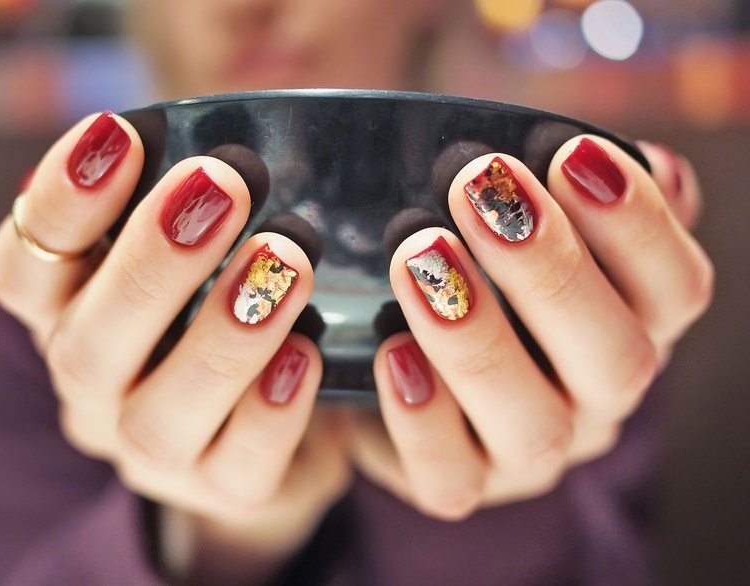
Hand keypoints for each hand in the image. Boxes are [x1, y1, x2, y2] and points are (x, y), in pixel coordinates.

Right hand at [0, 113, 350, 581]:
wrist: (270, 421)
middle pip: (88, 345)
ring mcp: (155, 454)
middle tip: (221, 186)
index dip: (61, 205)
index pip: (24, 272)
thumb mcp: (195, 258)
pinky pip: (241, 468)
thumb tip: (226, 147)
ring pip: (159, 417)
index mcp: (72, 322)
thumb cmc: (222, 312)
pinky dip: (272, 409)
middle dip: (152, 262)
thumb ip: (190, 215)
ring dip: (222, 334)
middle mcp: (97, 393)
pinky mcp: (225, 491)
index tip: (118, 131)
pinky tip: (308, 355)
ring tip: (287, 261)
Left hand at [350, 137, 711, 519]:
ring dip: (476, 337)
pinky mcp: (460, 485)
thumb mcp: (523, 230)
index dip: (638, 224)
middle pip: (617, 360)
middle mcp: (595, 401)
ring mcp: (531, 455)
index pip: (677, 290)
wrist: (401, 361)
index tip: (571, 150)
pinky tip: (390, 352)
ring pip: (534, 427)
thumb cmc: (480, 277)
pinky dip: (421, 418)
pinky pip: (450, 480)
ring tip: (417, 255)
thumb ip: (579, 200)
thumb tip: (648, 159)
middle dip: (550, 270)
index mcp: (631, 330)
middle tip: (477, 189)